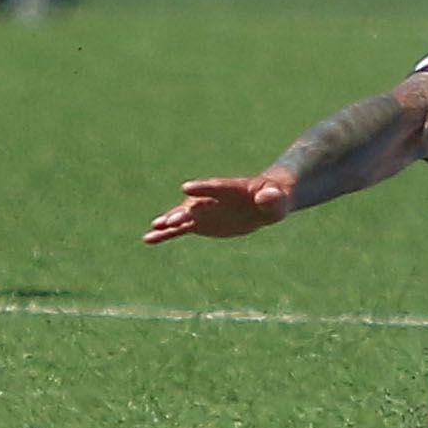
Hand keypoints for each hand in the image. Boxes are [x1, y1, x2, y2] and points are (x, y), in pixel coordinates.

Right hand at [142, 169, 294, 243]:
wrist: (264, 204)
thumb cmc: (275, 199)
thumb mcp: (278, 199)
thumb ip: (272, 197)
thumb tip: (267, 196)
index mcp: (232, 189)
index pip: (215, 188)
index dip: (202, 188)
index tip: (186, 188)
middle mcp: (213, 199)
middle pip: (196, 205)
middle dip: (183, 212)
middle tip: (170, 220)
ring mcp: (205, 211)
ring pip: (184, 217)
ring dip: (170, 222)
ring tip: (154, 228)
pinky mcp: (200, 223)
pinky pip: (180, 229)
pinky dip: (166, 234)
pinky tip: (150, 239)